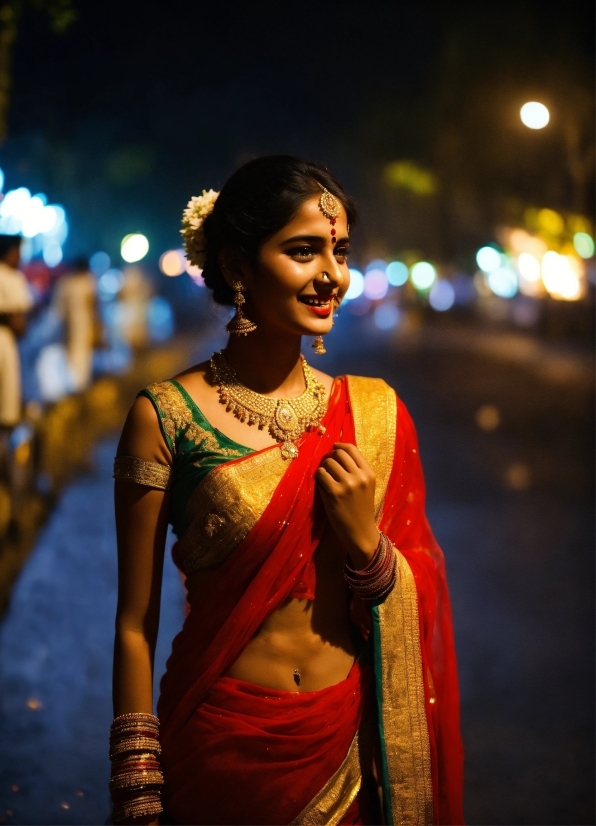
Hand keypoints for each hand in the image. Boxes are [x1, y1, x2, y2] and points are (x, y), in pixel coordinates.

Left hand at [315, 442, 379, 568]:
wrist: (360, 532)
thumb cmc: (361, 509)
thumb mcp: (366, 487)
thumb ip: (356, 470)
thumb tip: (336, 451)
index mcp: (369, 473)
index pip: (352, 449)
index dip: (339, 446)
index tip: (333, 448)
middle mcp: (360, 476)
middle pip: (338, 453)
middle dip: (330, 457)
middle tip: (327, 467)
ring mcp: (347, 484)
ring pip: (327, 463)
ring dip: (323, 468)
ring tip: (326, 479)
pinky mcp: (334, 493)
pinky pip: (320, 474)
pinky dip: (319, 478)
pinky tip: (322, 486)